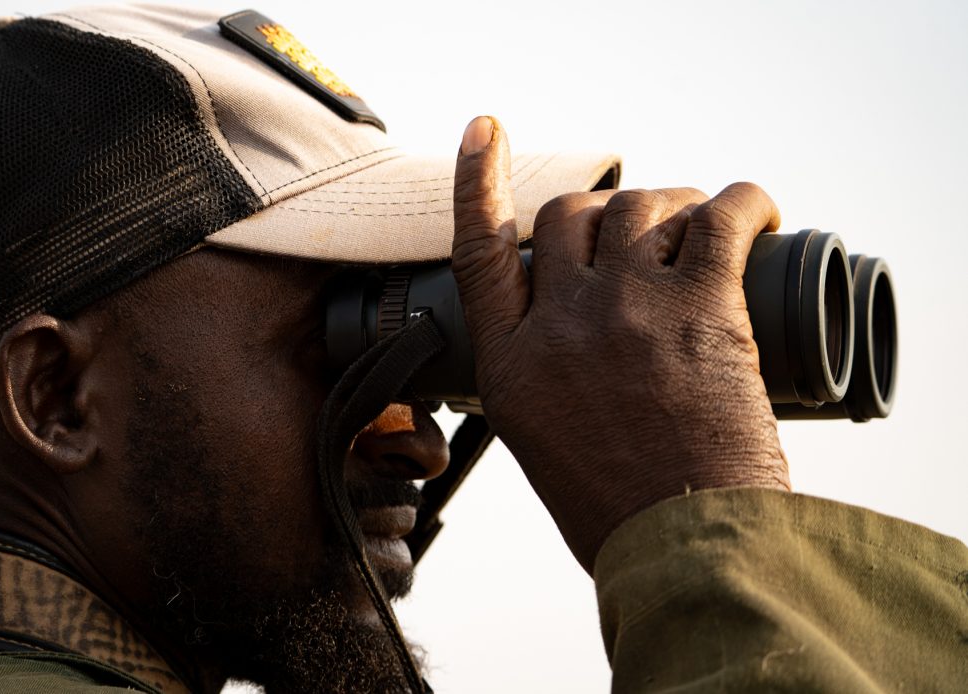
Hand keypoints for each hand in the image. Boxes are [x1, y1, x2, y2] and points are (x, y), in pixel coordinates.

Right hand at [451, 116, 789, 572]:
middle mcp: (559, 322)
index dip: (480, 183)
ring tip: (706, 226)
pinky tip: (758, 209)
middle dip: (606, 210)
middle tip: (647, 229)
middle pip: (569, 216)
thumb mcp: (540, 438)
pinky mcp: (702, 307)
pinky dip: (745, 200)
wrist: (681, 546)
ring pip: (644, 206)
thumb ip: (540, 375)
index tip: (486, 132)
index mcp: (510, 360)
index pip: (480, 251)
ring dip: (677, 203)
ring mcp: (627, 308)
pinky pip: (723, 218)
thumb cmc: (616, 506)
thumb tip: (570, 334)